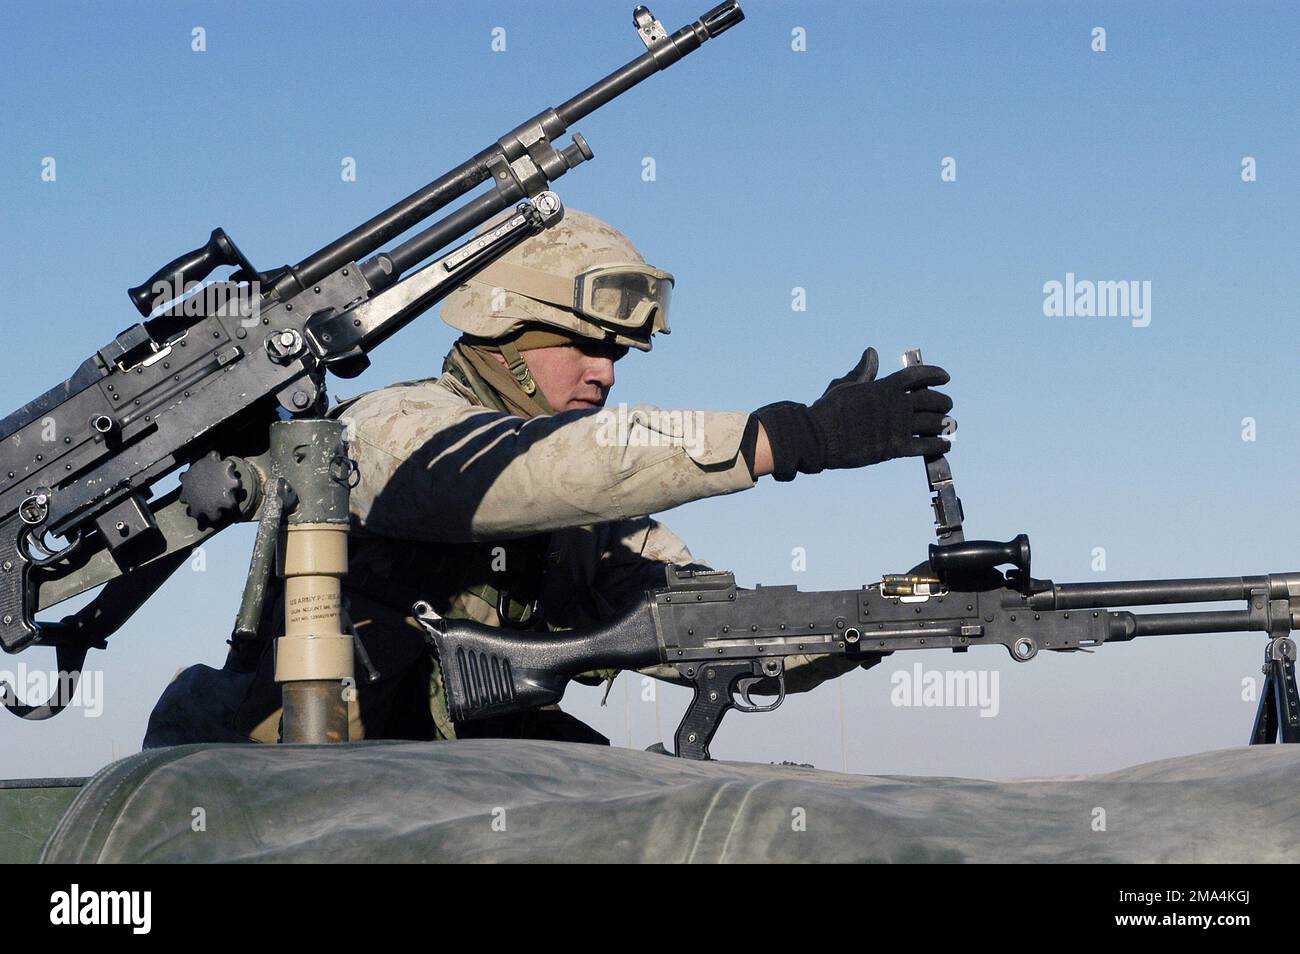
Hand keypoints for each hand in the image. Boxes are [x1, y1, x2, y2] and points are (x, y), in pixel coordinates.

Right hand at [753, 347, 953, 480]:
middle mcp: (896, 404)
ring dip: (945, 424)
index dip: (936, 374)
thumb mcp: (846, 385)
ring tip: (948, 426)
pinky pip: (926, 446)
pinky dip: (939, 445)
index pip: (920, 375)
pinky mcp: (895, 447)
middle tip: (947, 406)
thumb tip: (871, 352)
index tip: (945, 378)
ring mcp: (897, 426)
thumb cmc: (828, 410)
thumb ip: (863, 371)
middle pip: (933, 400)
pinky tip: (945, 445)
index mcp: (885, 386)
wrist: (817, 436)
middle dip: (944, 402)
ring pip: (934, 423)